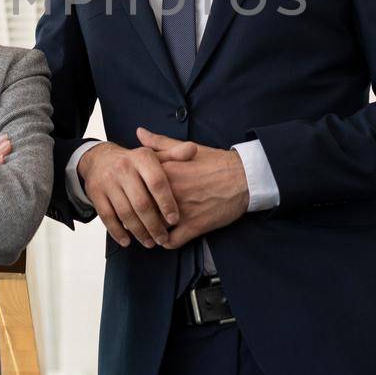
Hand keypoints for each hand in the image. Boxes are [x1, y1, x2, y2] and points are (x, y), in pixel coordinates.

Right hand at [77, 139, 186, 247]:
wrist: (99, 159)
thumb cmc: (134, 162)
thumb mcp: (153, 155)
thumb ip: (174, 155)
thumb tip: (193, 150)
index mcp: (141, 157)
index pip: (157, 182)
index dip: (167, 203)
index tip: (174, 220)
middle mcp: (123, 168)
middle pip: (141, 203)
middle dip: (154, 225)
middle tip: (162, 238)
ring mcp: (108, 181)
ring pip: (125, 213)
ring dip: (138, 231)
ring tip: (149, 242)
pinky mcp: (95, 193)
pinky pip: (107, 217)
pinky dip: (117, 231)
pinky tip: (127, 241)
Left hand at [135, 127, 248, 248]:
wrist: (245, 178)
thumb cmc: (217, 162)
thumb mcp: (187, 148)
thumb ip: (160, 143)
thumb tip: (139, 133)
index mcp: (165, 171)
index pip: (135, 185)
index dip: (131, 192)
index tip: (130, 195)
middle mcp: (170, 192)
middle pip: (141, 209)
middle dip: (136, 214)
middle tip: (136, 217)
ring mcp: (182, 210)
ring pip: (153, 227)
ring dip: (150, 230)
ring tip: (150, 229)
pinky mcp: (194, 226)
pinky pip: (171, 241)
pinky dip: (167, 242)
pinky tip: (167, 237)